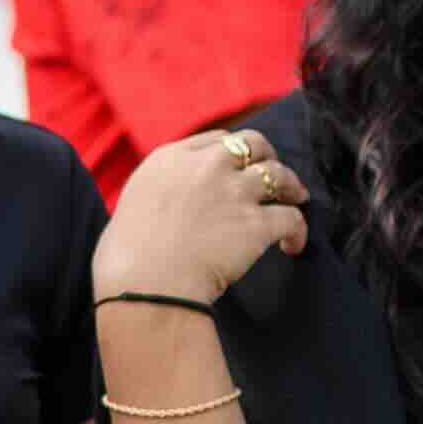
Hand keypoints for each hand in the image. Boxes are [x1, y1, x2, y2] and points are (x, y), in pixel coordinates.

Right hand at [90, 123, 309, 311]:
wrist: (144, 283)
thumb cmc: (125, 258)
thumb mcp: (132, 205)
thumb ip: (156, 194)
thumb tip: (165, 207)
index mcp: (170, 159)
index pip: (215, 140)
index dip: (233, 152)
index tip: (238, 166)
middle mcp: (205, 167)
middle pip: (252, 144)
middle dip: (266, 156)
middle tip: (272, 177)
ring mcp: (234, 193)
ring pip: (279, 175)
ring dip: (291, 187)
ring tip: (296, 200)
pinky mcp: (256, 224)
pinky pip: (292, 218)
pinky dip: (298, 230)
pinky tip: (293, 245)